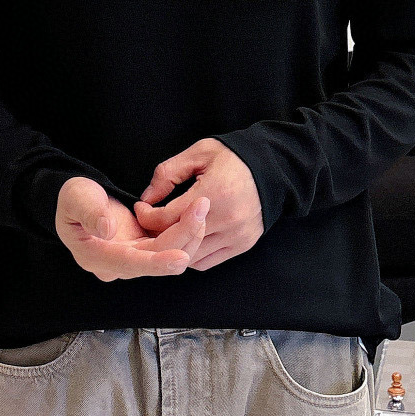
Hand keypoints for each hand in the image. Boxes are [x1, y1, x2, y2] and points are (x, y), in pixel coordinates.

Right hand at [55, 176, 208, 282]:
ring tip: (201, 206)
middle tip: (201, 208)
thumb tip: (107, 230)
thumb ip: (90, 213)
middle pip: (156, 258)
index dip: (156, 262)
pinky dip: (185, 231)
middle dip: (182, 237)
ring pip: (167, 253)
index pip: (129, 263)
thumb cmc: (74, 198)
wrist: (80, 198)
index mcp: (95, 257)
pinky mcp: (144, 248)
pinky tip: (197, 213)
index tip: (180, 258)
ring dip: (188, 233)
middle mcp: (117, 264)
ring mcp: (133, 257)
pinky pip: (170, 245)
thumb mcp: (76, 198)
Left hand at [132, 138, 262, 271]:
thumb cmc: (233, 157)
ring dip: (174, 247)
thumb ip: (168, 174)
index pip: (167, 217)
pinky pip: (207, 262)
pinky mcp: (243, 244)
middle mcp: (227, 219)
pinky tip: (186, 241)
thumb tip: (147, 198)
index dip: (146, 215)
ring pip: (191, 256)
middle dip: (156, 234)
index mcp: (214, 193)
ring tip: (165, 232)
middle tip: (148, 224)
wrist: (272, 167)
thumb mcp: (199, 153)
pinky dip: (191, 255)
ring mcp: (236, 235)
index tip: (142, 208)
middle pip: (177, 240)